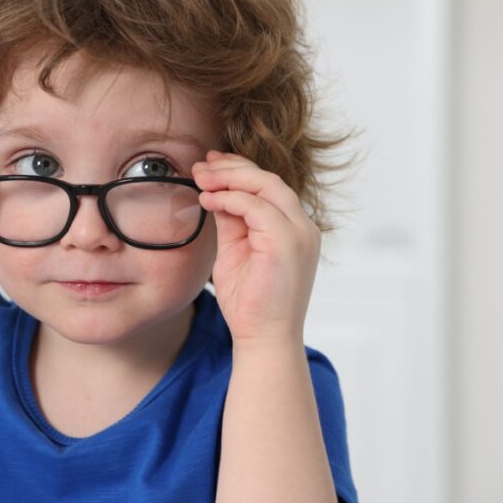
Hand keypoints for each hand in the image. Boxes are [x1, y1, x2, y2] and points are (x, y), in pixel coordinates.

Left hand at [192, 150, 320, 348]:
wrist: (263, 339)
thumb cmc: (249, 303)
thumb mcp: (235, 250)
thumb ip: (230, 221)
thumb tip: (214, 194)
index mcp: (292, 229)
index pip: (268, 187)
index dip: (238, 169)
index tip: (210, 162)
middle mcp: (302, 228)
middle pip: (268, 180)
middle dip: (231, 168)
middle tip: (200, 165)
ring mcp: (299, 234)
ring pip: (266, 187)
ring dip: (228, 178)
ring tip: (200, 178)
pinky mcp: (287, 244)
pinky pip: (258, 208)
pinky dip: (230, 199)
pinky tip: (208, 201)